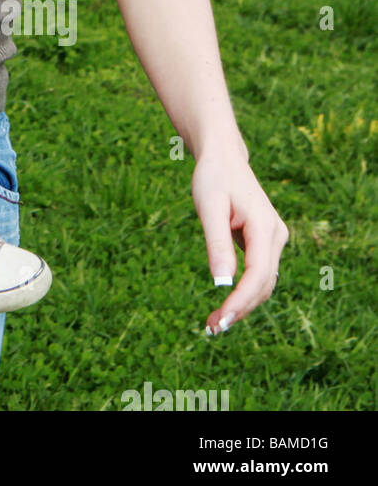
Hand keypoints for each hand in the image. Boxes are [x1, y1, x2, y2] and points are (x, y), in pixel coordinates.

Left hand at [191, 151, 288, 334]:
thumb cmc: (213, 178)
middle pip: (263, 284)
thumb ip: (216, 243)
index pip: (257, 274)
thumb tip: (221, 282)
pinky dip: (244, 291)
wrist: (223, 157)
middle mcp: (275, 236)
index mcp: (264, 226)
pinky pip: (258, 274)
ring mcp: (273, 240)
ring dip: (243, 304)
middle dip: (240, 309)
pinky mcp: (264, 242)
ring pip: (263, 283)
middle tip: (212, 328)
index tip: (222, 320)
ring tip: (215, 322)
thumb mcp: (209, 207)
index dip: (241, 300)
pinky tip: (225, 304)